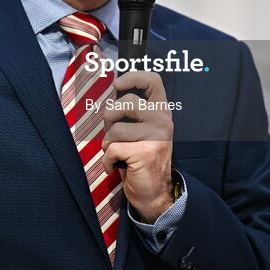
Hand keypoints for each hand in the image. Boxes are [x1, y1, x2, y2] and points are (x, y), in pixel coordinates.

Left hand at [101, 71, 173, 221]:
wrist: (154, 193)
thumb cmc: (140, 159)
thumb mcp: (141, 130)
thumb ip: (132, 112)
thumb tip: (112, 92)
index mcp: (161, 111)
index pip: (153, 80)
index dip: (132, 76)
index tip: (117, 84)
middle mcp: (162, 120)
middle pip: (125, 102)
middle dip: (109, 118)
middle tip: (113, 135)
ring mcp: (156, 136)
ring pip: (115, 128)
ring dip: (108, 144)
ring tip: (117, 154)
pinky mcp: (146, 152)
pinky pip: (112, 148)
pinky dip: (107, 160)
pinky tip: (115, 167)